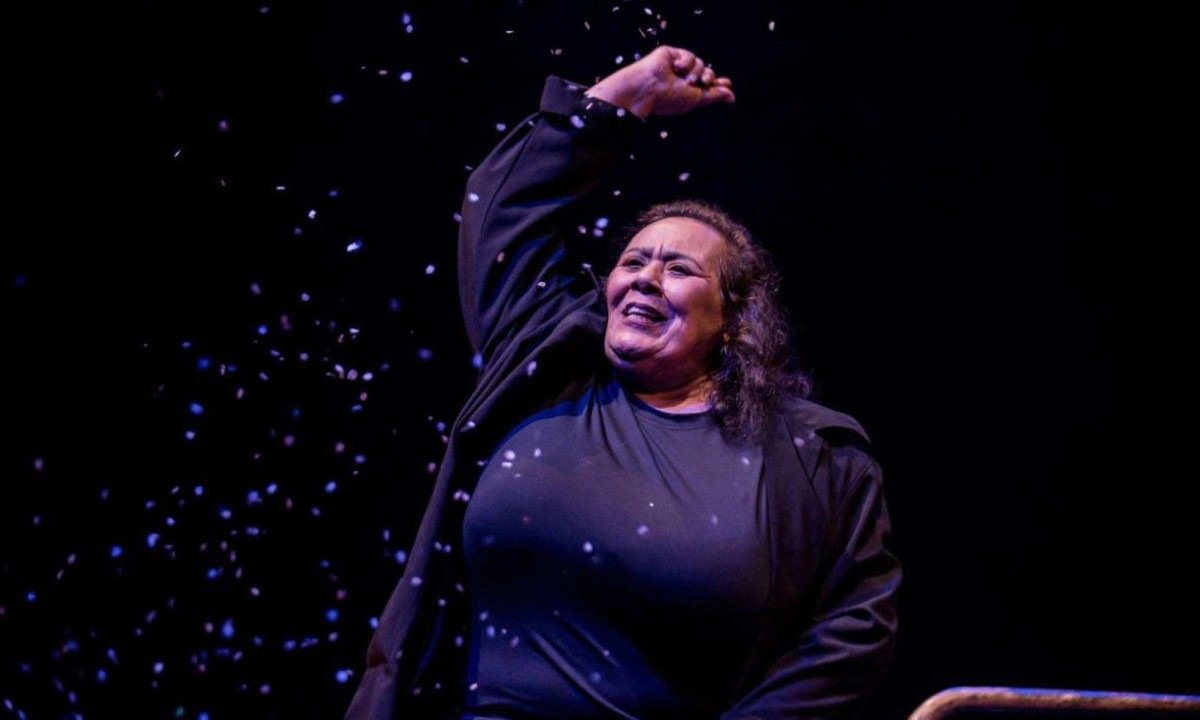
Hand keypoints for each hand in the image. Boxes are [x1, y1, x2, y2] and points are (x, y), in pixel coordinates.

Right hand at [585, 46, 734, 119]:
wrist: (647, 89)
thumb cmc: (668, 98)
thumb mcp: (695, 99)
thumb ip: (713, 96)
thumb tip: (732, 97)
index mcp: (686, 91)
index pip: (706, 85)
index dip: (718, 84)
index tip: (728, 83)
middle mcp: (682, 79)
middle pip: (706, 72)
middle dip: (709, 76)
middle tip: (705, 82)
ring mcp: (676, 66)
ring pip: (699, 63)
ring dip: (696, 72)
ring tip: (685, 79)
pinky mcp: (670, 54)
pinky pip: (688, 55)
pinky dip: (685, 62)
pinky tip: (675, 68)